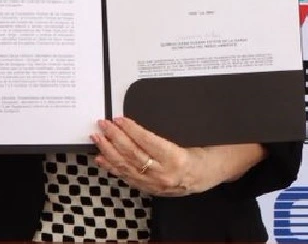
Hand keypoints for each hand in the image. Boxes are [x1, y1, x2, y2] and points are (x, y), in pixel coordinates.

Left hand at [93, 117, 249, 196]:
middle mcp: (164, 174)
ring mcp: (155, 184)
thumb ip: (167, 134)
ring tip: (98, 138)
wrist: (210, 175)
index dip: (131, 130)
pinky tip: (102, 158)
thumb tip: (142, 122)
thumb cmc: (203, 152)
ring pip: (126, 167)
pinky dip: (112, 167)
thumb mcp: (192, 138)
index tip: (120, 119)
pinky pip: (127, 177)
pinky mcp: (149, 188)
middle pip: (133, 154)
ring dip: (109, 151)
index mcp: (178, 159)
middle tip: (104, 124)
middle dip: (115, 138)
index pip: (148, 142)